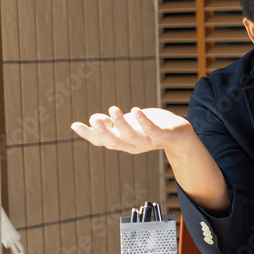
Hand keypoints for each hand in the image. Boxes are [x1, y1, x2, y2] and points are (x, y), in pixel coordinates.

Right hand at [71, 107, 192, 153]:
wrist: (179, 136)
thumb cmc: (150, 128)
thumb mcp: (129, 124)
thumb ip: (111, 123)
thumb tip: (94, 119)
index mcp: (122, 142)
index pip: (101, 140)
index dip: (88, 134)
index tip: (74, 125)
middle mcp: (132, 145)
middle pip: (114, 142)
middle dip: (103, 132)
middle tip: (94, 120)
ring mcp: (147, 141)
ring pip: (131, 136)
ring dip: (121, 123)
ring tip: (113, 109)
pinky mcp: (162, 136)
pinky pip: (151, 130)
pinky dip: (143, 121)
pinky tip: (136, 110)